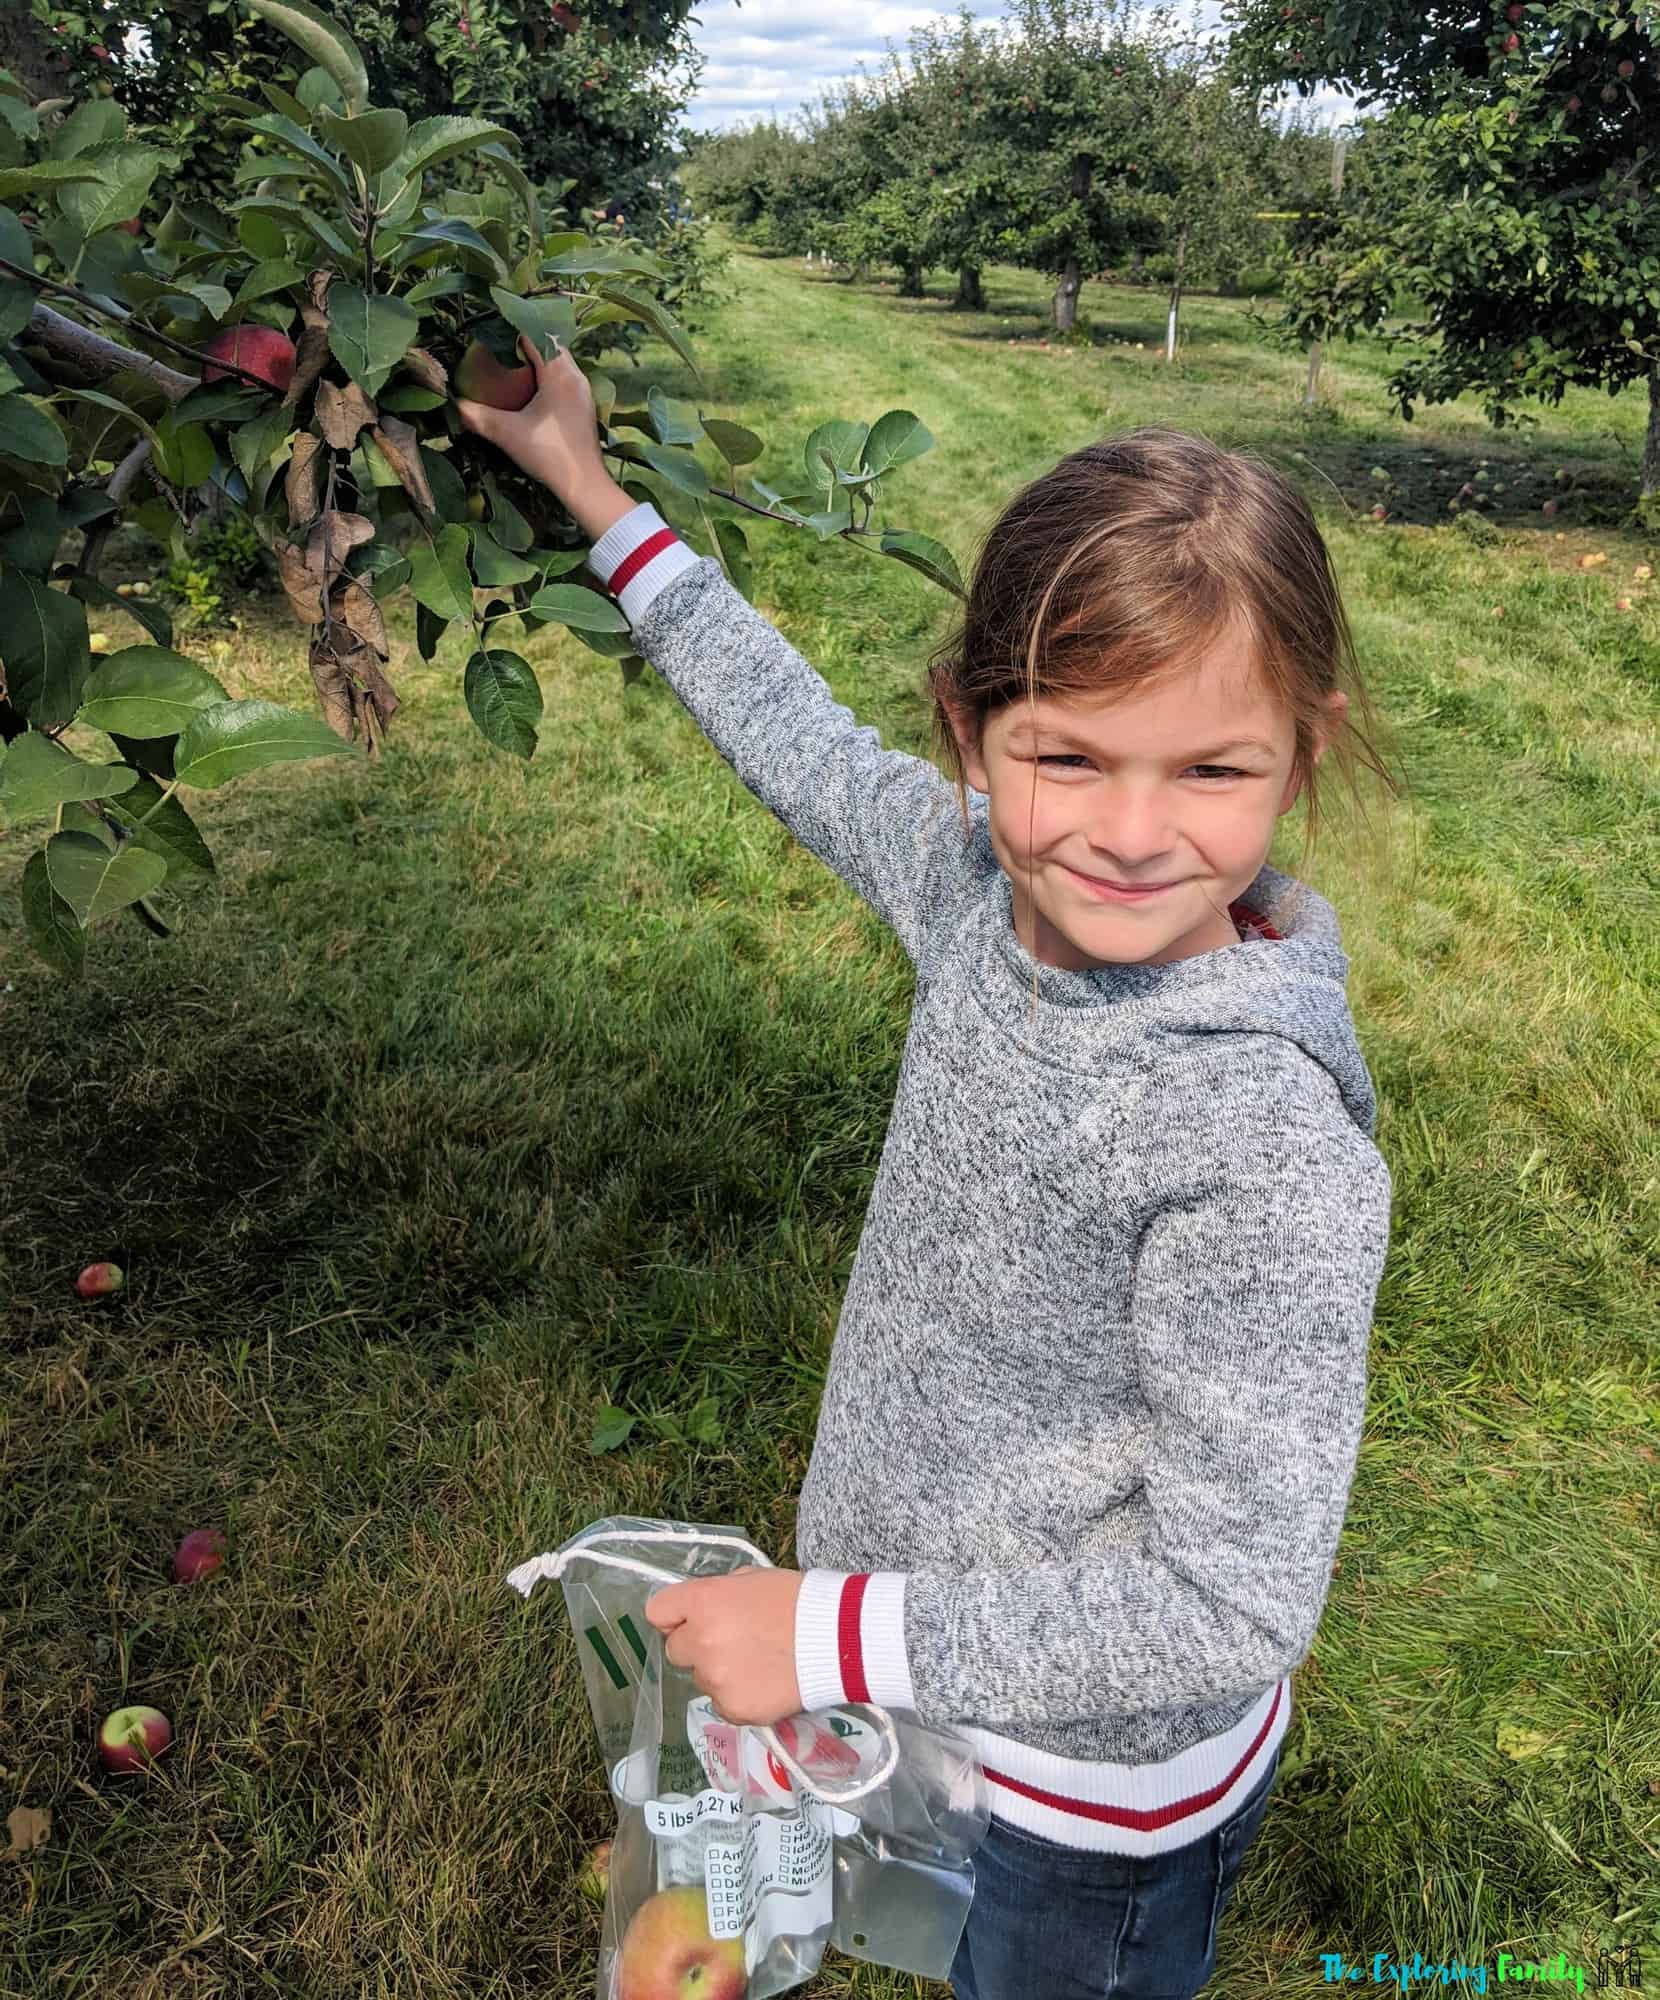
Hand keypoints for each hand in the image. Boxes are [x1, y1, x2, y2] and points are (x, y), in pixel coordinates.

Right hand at [454, 334, 610, 511]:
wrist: (585, 486)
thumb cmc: (549, 455)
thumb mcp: (508, 433)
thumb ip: (479, 416)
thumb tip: (454, 404)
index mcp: (559, 373)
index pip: (535, 335)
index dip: (512, 329)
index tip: (492, 332)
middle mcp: (575, 376)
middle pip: (548, 345)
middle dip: (523, 344)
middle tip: (499, 349)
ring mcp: (583, 392)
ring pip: (558, 363)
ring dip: (537, 361)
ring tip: (512, 367)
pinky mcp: (584, 407)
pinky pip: (563, 380)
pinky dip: (546, 378)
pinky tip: (530, 393)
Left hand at [643, 1566, 804, 1728]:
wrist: (837, 1638)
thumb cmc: (796, 1599)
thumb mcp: (752, 1579)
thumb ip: (718, 1595)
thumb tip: (702, 1610)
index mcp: (703, 1602)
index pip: (658, 1611)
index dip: (675, 1616)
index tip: (690, 1619)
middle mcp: (701, 1641)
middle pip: (676, 1651)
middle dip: (697, 1647)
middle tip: (732, 1642)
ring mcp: (715, 1679)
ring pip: (702, 1679)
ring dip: (721, 1672)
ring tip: (759, 1663)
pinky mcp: (733, 1709)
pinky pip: (723, 1703)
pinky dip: (739, 1696)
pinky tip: (765, 1683)